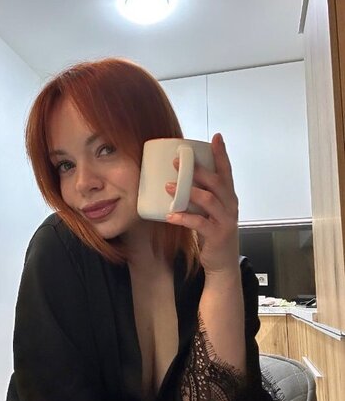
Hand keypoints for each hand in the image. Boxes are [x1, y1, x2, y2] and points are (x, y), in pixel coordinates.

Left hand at [165, 133, 238, 274]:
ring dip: (188, 191)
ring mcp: (226, 220)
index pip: (226, 171)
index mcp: (228, 197)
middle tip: (177, 162)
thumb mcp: (209, 212)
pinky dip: (184, 218)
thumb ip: (201, 197)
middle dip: (198, 170)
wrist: (222, 263)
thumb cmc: (213, 233)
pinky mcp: (218, 235)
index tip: (216, 137)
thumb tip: (178, 180)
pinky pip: (199, 223)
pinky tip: (170, 216)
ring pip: (209, 200)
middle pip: (217, 182)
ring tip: (168, 186)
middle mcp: (230, 205)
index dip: (221, 154)